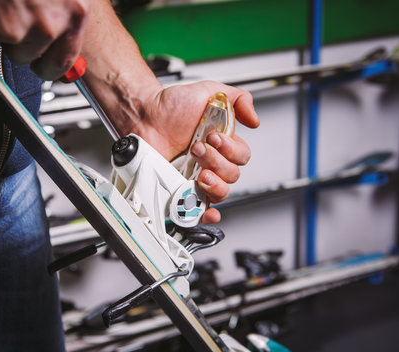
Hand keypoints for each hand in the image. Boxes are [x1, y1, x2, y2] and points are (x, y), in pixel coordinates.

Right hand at [0, 0, 89, 79]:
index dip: (49, 64)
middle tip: (13, 10)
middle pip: (28, 57)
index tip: (44, 63)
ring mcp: (10, 26)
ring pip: (1, 43)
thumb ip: (69, 8)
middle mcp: (45, 24)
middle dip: (20, 40)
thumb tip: (64, 34)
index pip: (63, 62)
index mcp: (73, 11)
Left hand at [136, 81, 259, 223]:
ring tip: (197, 170)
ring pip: (220, 192)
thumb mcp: (209, 91)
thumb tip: (255, 119)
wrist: (143, 115)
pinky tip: (207, 209)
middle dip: (216, 161)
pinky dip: (206, 213)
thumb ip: (238, 99)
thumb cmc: (170, 105)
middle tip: (197, 148)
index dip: (231, 149)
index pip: (241, 156)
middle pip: (232, 175)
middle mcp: (210, 161)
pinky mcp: (181, 189)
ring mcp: (196, 176)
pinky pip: (198, 208)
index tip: (213, 137)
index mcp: (220, 143)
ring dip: (213, 182)